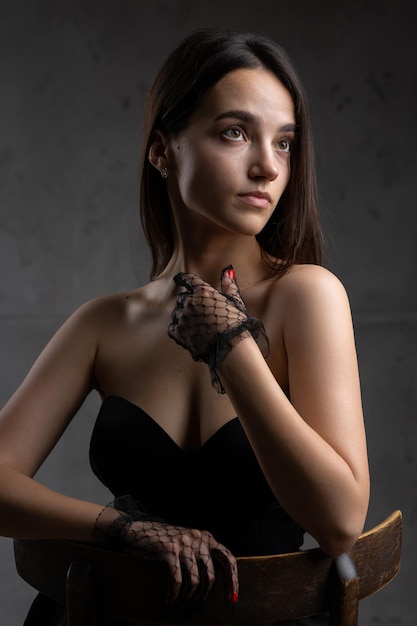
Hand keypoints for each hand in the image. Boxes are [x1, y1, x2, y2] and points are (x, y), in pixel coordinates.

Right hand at [124, 519, 238, 604]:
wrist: (139, 530)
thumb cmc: (165, 542)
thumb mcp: (187, 543)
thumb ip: (200, 555)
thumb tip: (212, 584)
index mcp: (206, 537)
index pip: (228, 558)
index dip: (233, 579)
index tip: (232, 598)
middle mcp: (198, 539)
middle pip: (210, 576)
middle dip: (203, 596)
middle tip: (194, 606)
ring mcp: (184, 544)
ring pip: (194, 581)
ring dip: (187, 597)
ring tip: (180, 603)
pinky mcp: (170, 551)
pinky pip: (177, 580)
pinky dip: (174, 594)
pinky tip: (170, 600)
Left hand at [168, 266, 248, 362]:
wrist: (230, 348)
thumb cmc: (235, 324)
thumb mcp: (235, 301)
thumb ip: (229, 285)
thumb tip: (228, 271)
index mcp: (203, 292)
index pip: (189, 280)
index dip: (184, 279)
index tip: (179, 279)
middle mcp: (190, 303)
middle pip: (182, 298)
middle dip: (188, 302)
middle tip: (198, 311)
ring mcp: (183, 318)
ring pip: (177, 313)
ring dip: (184, 316)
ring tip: (196, 325)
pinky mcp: (178, 333)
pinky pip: (173, 327)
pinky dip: (179, 328)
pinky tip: (189, 332)